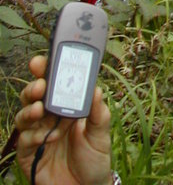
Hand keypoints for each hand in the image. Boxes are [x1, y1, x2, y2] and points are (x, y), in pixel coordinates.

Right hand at [15, 55, 111, 184]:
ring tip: (39, 106)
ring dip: (30, 108)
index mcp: (66, 106)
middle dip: (35, 85)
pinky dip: (32, 134)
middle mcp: (49, 117)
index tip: (44, 60)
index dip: (47, 70)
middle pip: (35, 95)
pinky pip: (24, 139)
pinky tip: (44, 134)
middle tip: (40, 84)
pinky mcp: (30, 153)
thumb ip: (98, 112)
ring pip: (25, 114)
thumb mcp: (101, 134)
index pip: (54, 83)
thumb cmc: (94, 159)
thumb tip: (96, 88)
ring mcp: (38, 134)